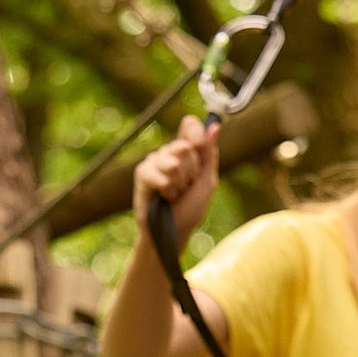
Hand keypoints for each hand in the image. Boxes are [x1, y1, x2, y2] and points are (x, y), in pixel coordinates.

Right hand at [135, 116, 221, 247]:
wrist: (175, 230)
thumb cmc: (191, 207)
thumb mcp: (207, 181)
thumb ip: (209, 154)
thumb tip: (215, 126)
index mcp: (188, 151)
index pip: (191, 126)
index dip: (197, 135)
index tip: (199, 147)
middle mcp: (170, 152)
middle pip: (185, 146)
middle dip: (191, 172)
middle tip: (186, 187)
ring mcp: (155, 161)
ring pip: (172, 161)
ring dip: (179, 184)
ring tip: (175, 194)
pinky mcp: (142, 173)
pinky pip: (154, 171)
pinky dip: (164, 187)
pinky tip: (164, 196)